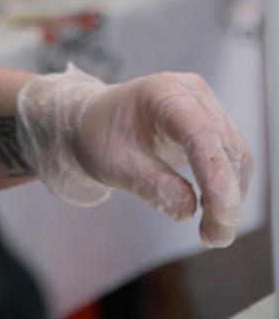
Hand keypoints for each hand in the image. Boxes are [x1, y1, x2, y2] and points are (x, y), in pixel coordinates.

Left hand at [16, 65, 253, 247]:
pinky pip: (231, 158)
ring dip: (231, 196)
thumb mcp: (116, 163)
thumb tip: (189, 209)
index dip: (216, 175)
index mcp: (161, 92)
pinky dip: (228, 188)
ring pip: (235, 155)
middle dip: (227, 196)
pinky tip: (213, 211)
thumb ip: (152, 184)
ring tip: (212, 232)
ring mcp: (204, 106)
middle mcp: (190, 93)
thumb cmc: (99, 136)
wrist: (94, 123)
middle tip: (214, 238)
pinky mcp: (211, 124)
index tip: (222, 215)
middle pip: (224, 147)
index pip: (201, 133)